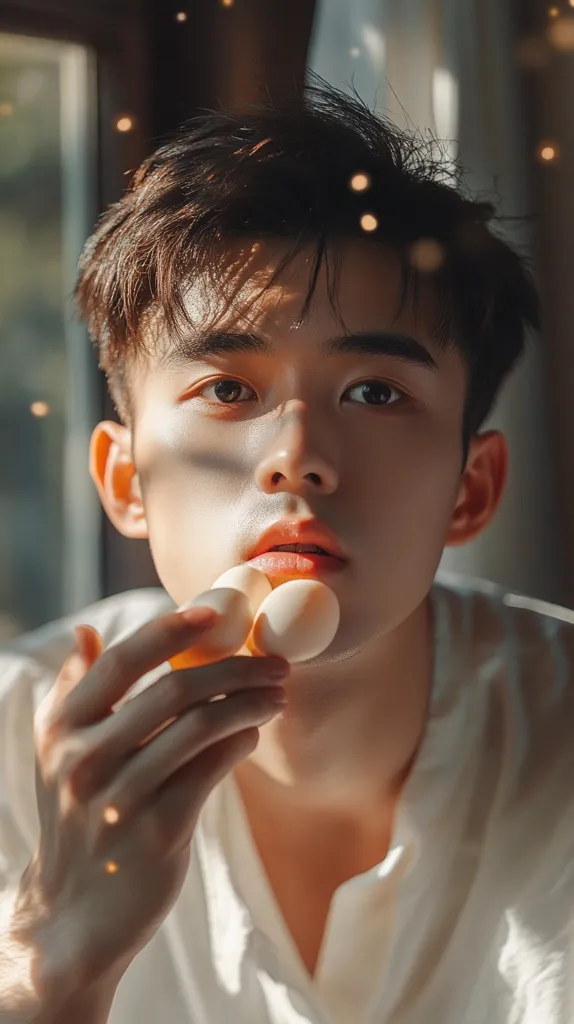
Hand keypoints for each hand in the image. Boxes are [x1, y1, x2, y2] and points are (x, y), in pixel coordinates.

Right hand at [13, 606, 288, 1007]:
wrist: (74, 912)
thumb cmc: (78, 817)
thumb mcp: (58, 752)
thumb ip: (73, 689)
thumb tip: (84, 631)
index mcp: (61, 726)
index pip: (123, 660)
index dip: (172, 628)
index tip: (217, 610)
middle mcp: (85, 757)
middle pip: (175, 689)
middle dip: (235, 668)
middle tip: (275, 664)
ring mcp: (120, 796)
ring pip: (201, 726)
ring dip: (249, 703)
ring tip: (277, 696)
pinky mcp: (158, 829)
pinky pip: (212, 769)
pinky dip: (239, 741)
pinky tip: (252, 732)